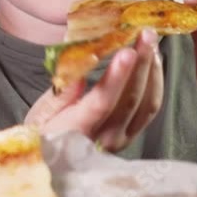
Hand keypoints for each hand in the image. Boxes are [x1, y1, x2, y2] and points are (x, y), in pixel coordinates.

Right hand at [25, 28, 163, 151]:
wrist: (51, 163)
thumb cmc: (41, 134)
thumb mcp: (41, 113)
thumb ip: (61, 92)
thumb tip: (81, 66)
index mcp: (76, 131)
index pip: (102, 102)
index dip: (117, 76)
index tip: (127, 51)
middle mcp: (105, 139)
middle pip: (131, 100)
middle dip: (141, 64)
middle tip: (145, 33)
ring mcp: (122, 140)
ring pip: (147, 104)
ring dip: (152, 70)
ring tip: (150, 41)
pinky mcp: (132, 136)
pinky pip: (150, 109)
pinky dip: (155, 82)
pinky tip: (152, 62)